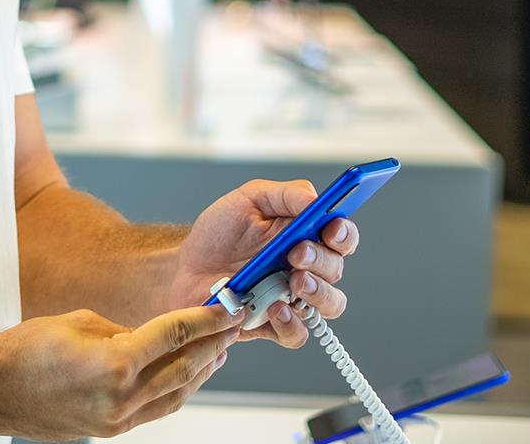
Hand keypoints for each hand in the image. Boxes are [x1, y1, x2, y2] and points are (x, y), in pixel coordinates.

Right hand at [0, 303, 242, 439]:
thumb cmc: (23, 351)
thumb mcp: (78, 322)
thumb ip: (123, 330)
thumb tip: (150, 337)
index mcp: (114, 362)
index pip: (174, 335)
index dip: (206, 319)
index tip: (226, 309)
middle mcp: (120, 397)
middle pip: (184, 368)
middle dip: (213, 345)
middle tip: (233, 326)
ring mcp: (116, 420)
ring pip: (176, 396)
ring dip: (200, 372)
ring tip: (218, 351)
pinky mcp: (109, 430)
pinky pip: (155, 410)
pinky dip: (175, 390)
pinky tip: (184, 374)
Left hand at [165, 180, 359, 348]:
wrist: (185, 267)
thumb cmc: (219, 233)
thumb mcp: (248, 200)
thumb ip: (285, 195)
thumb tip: (316, 199)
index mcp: (305, 235)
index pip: (342, 236)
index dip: (344, 233)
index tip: (331, 228)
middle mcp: (305, 267)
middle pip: (336, 269)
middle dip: (321, 260)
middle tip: (296, 253)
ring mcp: (292, 297)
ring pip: (330, 304)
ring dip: (318, 293)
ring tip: (293, 282)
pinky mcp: (274, 324)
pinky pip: (298, 334)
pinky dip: (291, 323)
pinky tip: (274, 308)